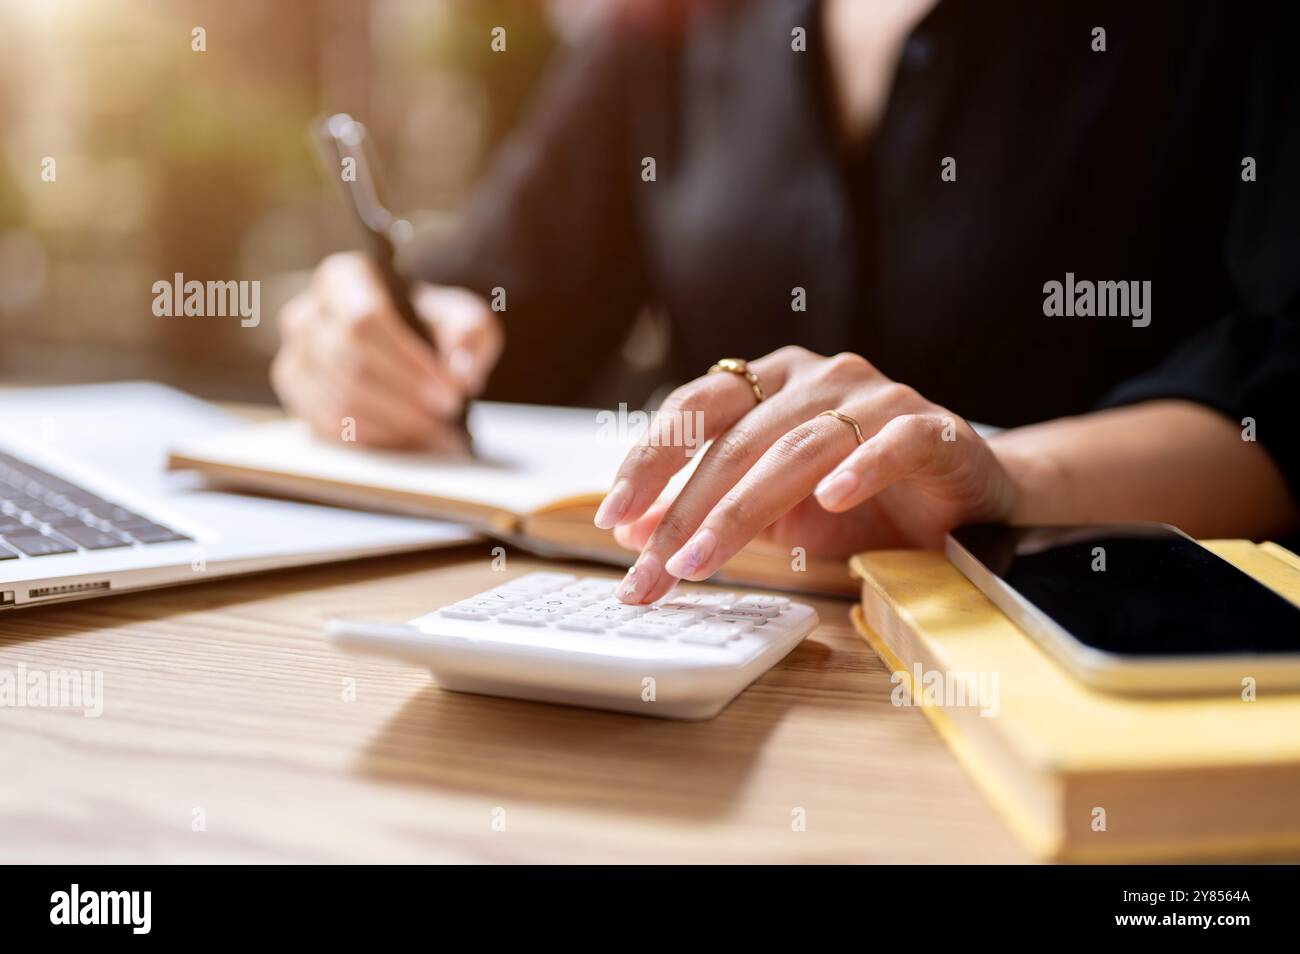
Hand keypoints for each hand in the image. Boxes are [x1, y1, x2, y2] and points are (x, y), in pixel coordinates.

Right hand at [270, 252, 502, 449]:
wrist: (406, 344)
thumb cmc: (433, 327)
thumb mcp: (465, 318)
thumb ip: (471, 333)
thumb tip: (461, 370)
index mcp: (343, 278)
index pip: (364, 320)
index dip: (408, 362)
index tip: (452, 389)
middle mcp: (307, 313)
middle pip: (352, 363)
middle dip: (406, 396)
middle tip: (447, 413)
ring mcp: (294, 355)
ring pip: (340, 399)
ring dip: (395, 422)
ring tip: (437, 430)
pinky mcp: (297, 396)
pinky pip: (329, 424)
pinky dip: (375, 437)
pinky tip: (409, 438)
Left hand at [595, 347, 1018, 603]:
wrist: (963, 498)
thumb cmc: (862, 499)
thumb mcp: (772, 510)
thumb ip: (710, 509)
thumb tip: (634, 533)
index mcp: (773, 382)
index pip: (696, 406)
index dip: (651, 458)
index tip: (613, 515)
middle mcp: (820, 377)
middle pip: (737, 441)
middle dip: (684, 512)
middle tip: (651, 572)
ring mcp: (878, 397)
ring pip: (798, 449)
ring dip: (742, 510)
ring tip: (701, 562)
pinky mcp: (935, 428)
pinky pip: (894, 443)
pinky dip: (861, 469)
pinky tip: (830, 501)